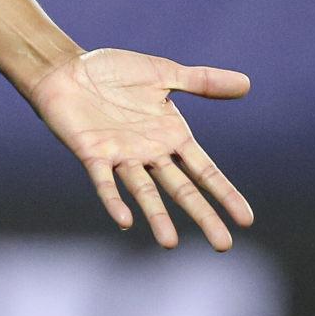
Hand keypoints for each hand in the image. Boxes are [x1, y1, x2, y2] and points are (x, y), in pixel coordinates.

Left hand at [25, 48, 252, 249]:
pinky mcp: (92, 155)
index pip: (205, 170)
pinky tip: (125, 221)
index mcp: (170, 135)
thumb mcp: (164, 73)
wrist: (66, 69)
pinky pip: (105, 183)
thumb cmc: (114, 72)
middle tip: (223, 246)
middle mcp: (150, 152)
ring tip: (170, 244)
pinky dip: (114, 201)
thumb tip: (248, 84)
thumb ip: (202, 82)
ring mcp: (121, 156)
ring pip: (145, 192)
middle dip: (203, 215)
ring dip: (157, 217)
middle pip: (181, 189)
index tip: (246, 220)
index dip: (224, 193)